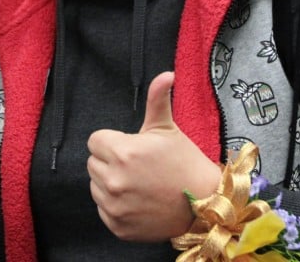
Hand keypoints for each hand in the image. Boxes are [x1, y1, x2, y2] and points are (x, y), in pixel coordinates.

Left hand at [86, 72, 220, 241]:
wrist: (205, 204)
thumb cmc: (184, 162)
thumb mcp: (168, 128)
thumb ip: (157, 99)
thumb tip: (166, 74)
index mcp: (122, 152)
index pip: (95, 141)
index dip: (113, 142)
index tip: (132, 148)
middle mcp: (114, 180)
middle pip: (93, 163)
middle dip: (111, 162)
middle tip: (138, 166)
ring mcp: (114, 206)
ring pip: (96, 186)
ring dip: (111, 184)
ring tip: (139, 183)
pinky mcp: (117, 226)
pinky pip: (103, 210)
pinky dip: (116, 206)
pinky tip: (138, 201)